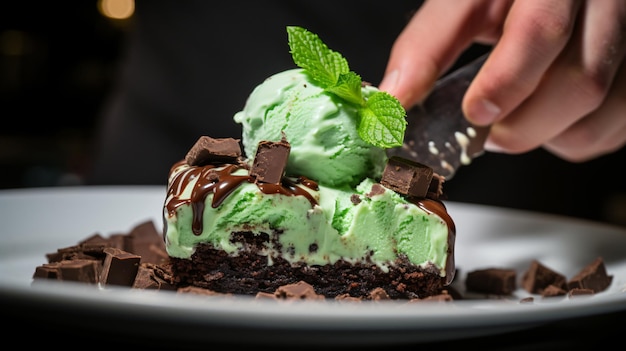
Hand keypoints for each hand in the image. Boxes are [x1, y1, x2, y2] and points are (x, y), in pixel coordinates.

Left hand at [380, 0, 625, 161]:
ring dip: (547, 135)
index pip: (542, 30)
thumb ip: (428, 47)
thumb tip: (393, 100)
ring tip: (513, 119)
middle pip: (582, 82)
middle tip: (485, 123)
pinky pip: (615, 128)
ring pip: (603, 112)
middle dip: (522, 123)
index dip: (506, 81)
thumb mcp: (463, 3)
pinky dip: (572, 139)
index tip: (476, 111)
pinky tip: (546, 120)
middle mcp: (605, 5)